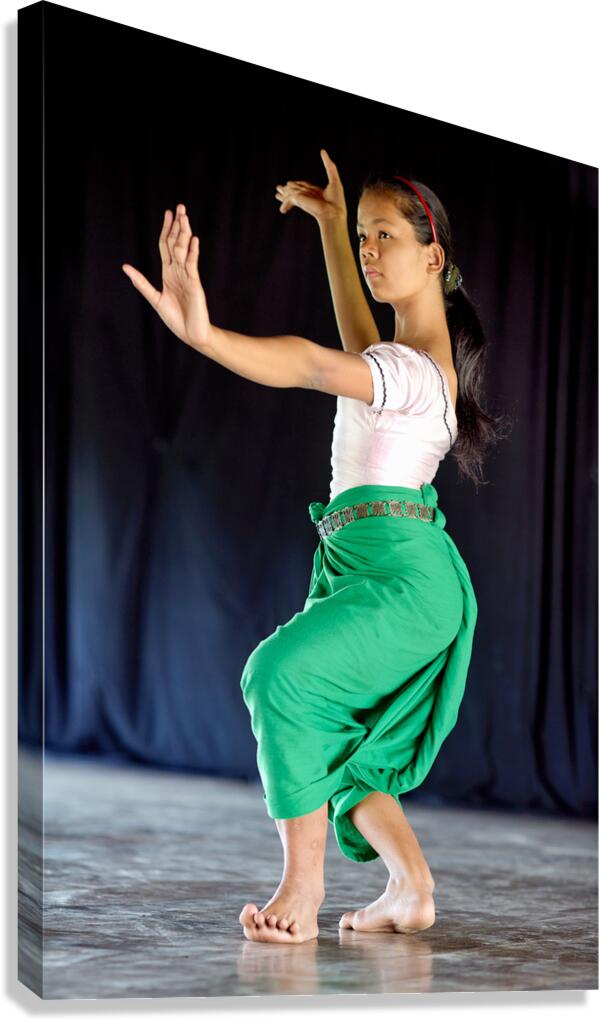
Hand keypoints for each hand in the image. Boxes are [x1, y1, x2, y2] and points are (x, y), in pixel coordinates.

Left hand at [122, 204, 211, 350]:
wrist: (192, 334)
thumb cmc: (176, 319)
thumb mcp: (155, 299)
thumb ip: (141, 283)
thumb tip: (125, 267)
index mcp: (169, 273)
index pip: (167, 246)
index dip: (166, 230)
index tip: (167, 214)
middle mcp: (179, 272)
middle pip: (177, 244)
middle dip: (178, 225)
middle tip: (179, 207)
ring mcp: (188, 277)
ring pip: (184, 251)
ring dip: (184, 233)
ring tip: (185, 217)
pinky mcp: (195, 285)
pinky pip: (192, 266)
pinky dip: (192, 252)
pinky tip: (193, 240)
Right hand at [275, 149, 346, 222]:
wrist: (333, 213)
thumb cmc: (336, 201)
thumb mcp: (334, 179)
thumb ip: (328, 165)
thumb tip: (322, 151)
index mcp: (316, 193)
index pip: (304, 187)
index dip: (297, 184)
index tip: (289, 184)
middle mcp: (308, 196)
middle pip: (295, 190)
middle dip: (286, 190)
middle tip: (278, 188)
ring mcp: (303, 198)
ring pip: (291, 193)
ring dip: (283, 193)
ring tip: (277, 194)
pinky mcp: (299, 200)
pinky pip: (290, 196)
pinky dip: (285, 202)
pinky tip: (282, 209)